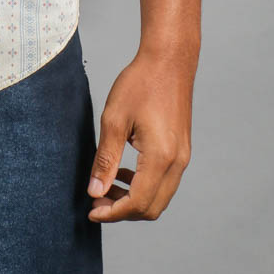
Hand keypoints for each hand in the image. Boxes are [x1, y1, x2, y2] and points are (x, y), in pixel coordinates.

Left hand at [86, 47, 193, 222]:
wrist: (170, 60)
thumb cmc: (140, 83)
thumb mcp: (114, 119)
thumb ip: (106, 159)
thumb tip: (95, 191)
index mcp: (160, 157)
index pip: (137, 203)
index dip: (112, 212)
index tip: (91, 210)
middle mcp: (177, 162)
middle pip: (152, 208)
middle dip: (123, 211)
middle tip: (97, 199)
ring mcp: (183, 157)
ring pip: (160, 198)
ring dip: (134, 199)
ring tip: (108, 185)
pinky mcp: (182, 150)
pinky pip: (165, 182)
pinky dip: (145, 186)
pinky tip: (125, 171)